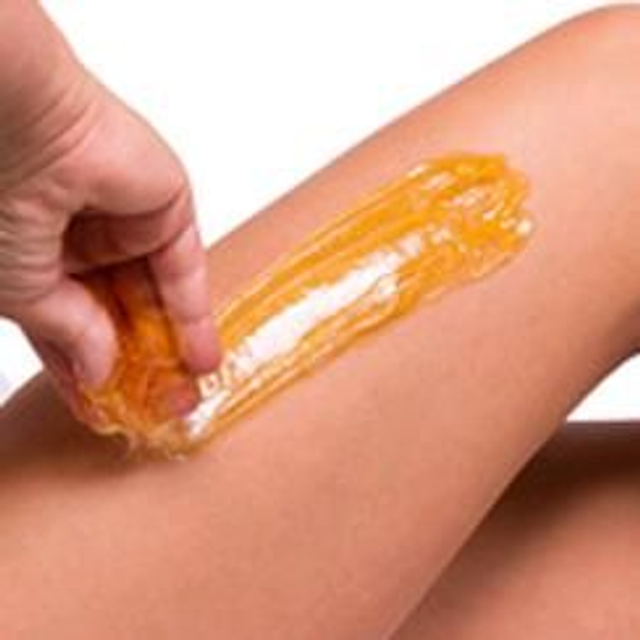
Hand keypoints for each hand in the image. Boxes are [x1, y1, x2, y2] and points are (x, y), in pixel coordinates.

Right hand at [0, 4, 219, 389]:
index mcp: (38, 259)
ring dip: (170, 352)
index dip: (87, 373)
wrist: (20, 126)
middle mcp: (82, 244)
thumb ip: (70, 332)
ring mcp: (125, 227)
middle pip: (119, 319)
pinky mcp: (167, 211)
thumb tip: (97, 374)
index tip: (106, 413)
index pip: (70, 329)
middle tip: (157, 413)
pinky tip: (202, 362)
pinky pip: (184, 277)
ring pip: (154, 302)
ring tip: (184, 398)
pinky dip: (194, 320)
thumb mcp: (23, 291)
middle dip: (138, 369)